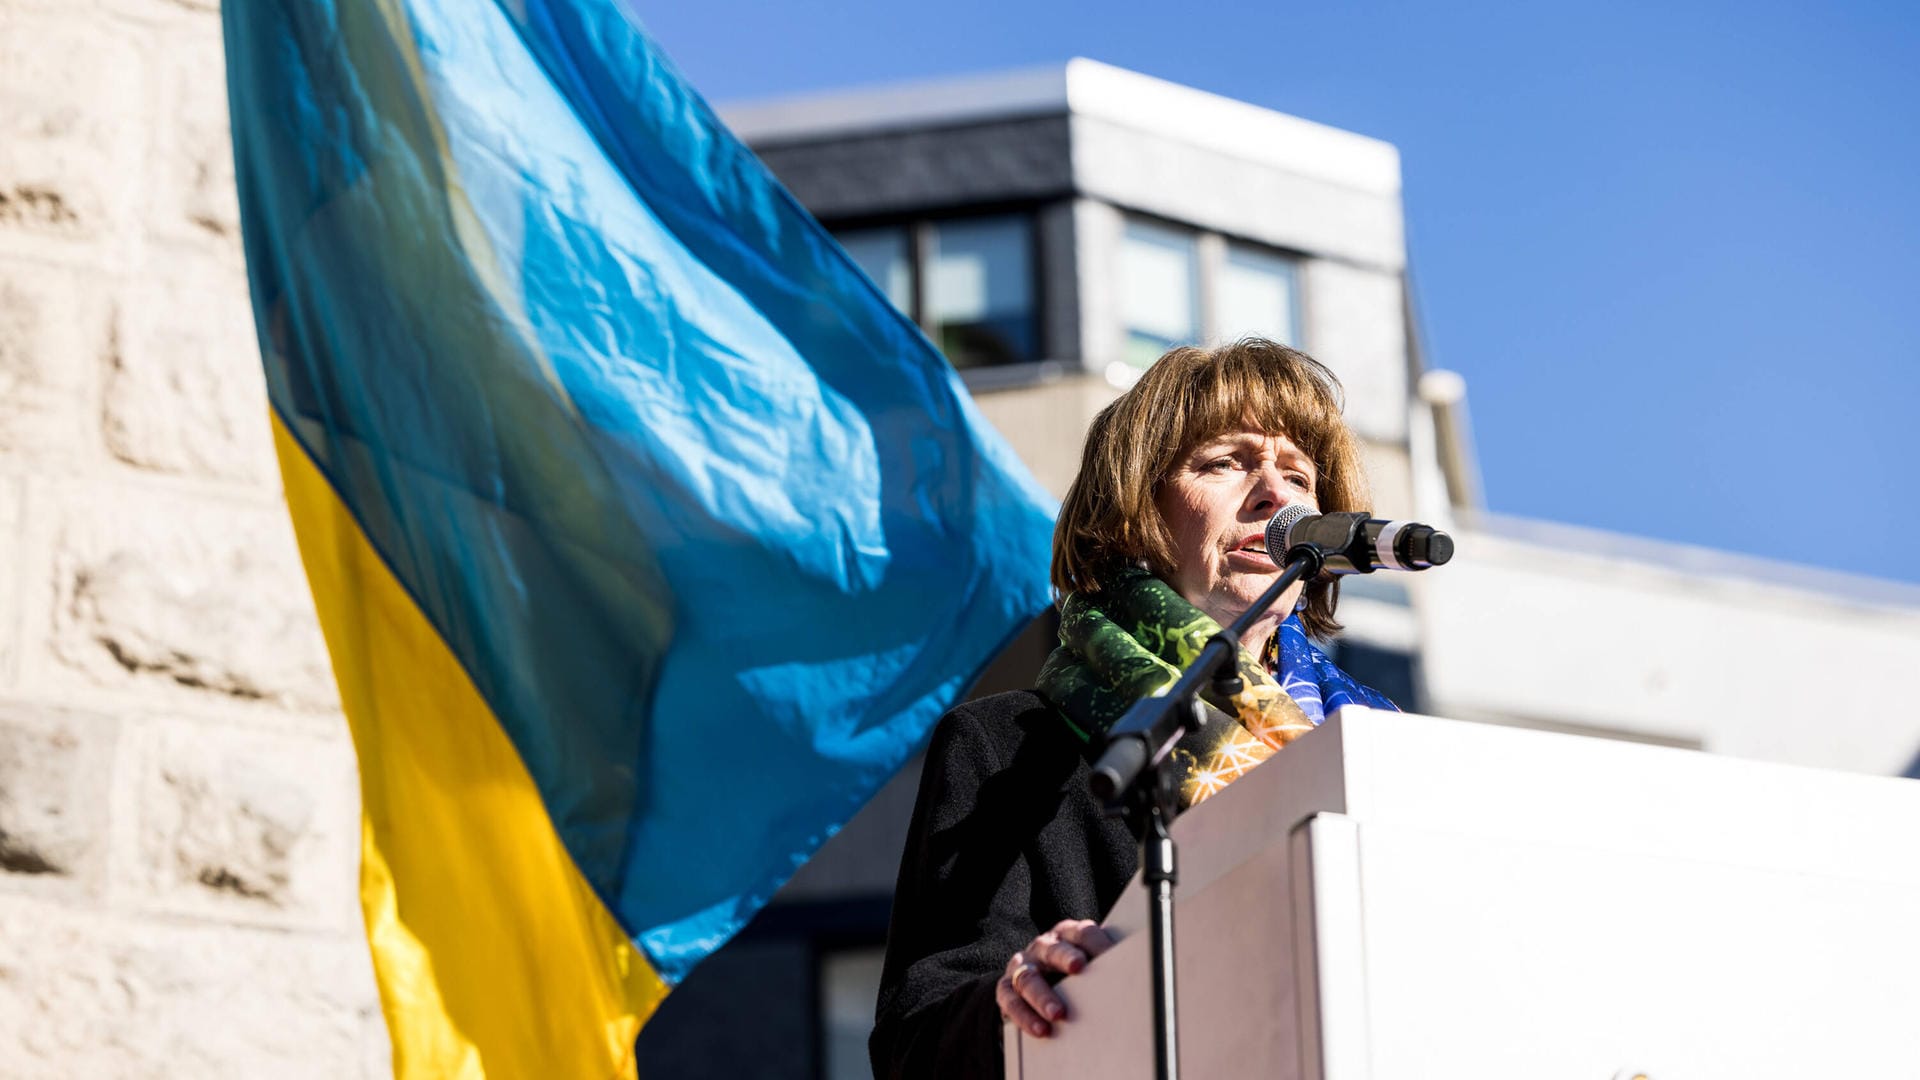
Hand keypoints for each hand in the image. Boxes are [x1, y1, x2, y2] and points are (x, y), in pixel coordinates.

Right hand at [995, 919, 1114, 1037]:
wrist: (1041, 988)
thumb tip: (1142, 969)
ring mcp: (1022, 966)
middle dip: (1065, 957)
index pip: (1081, 933)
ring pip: (1028, 977)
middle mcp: (1043, 946)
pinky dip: (1024, 1016)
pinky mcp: (1007, 988)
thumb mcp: (1092, 965)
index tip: (1110, 953)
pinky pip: (1010, 1000)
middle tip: (1078, 967)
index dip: (1095, 942)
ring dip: (1042, 996)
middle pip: (1052, 948)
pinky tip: (1040, 1030)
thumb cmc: (1078, 978)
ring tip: (1058, 1014)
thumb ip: (1109, 965)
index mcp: (1067, 935)